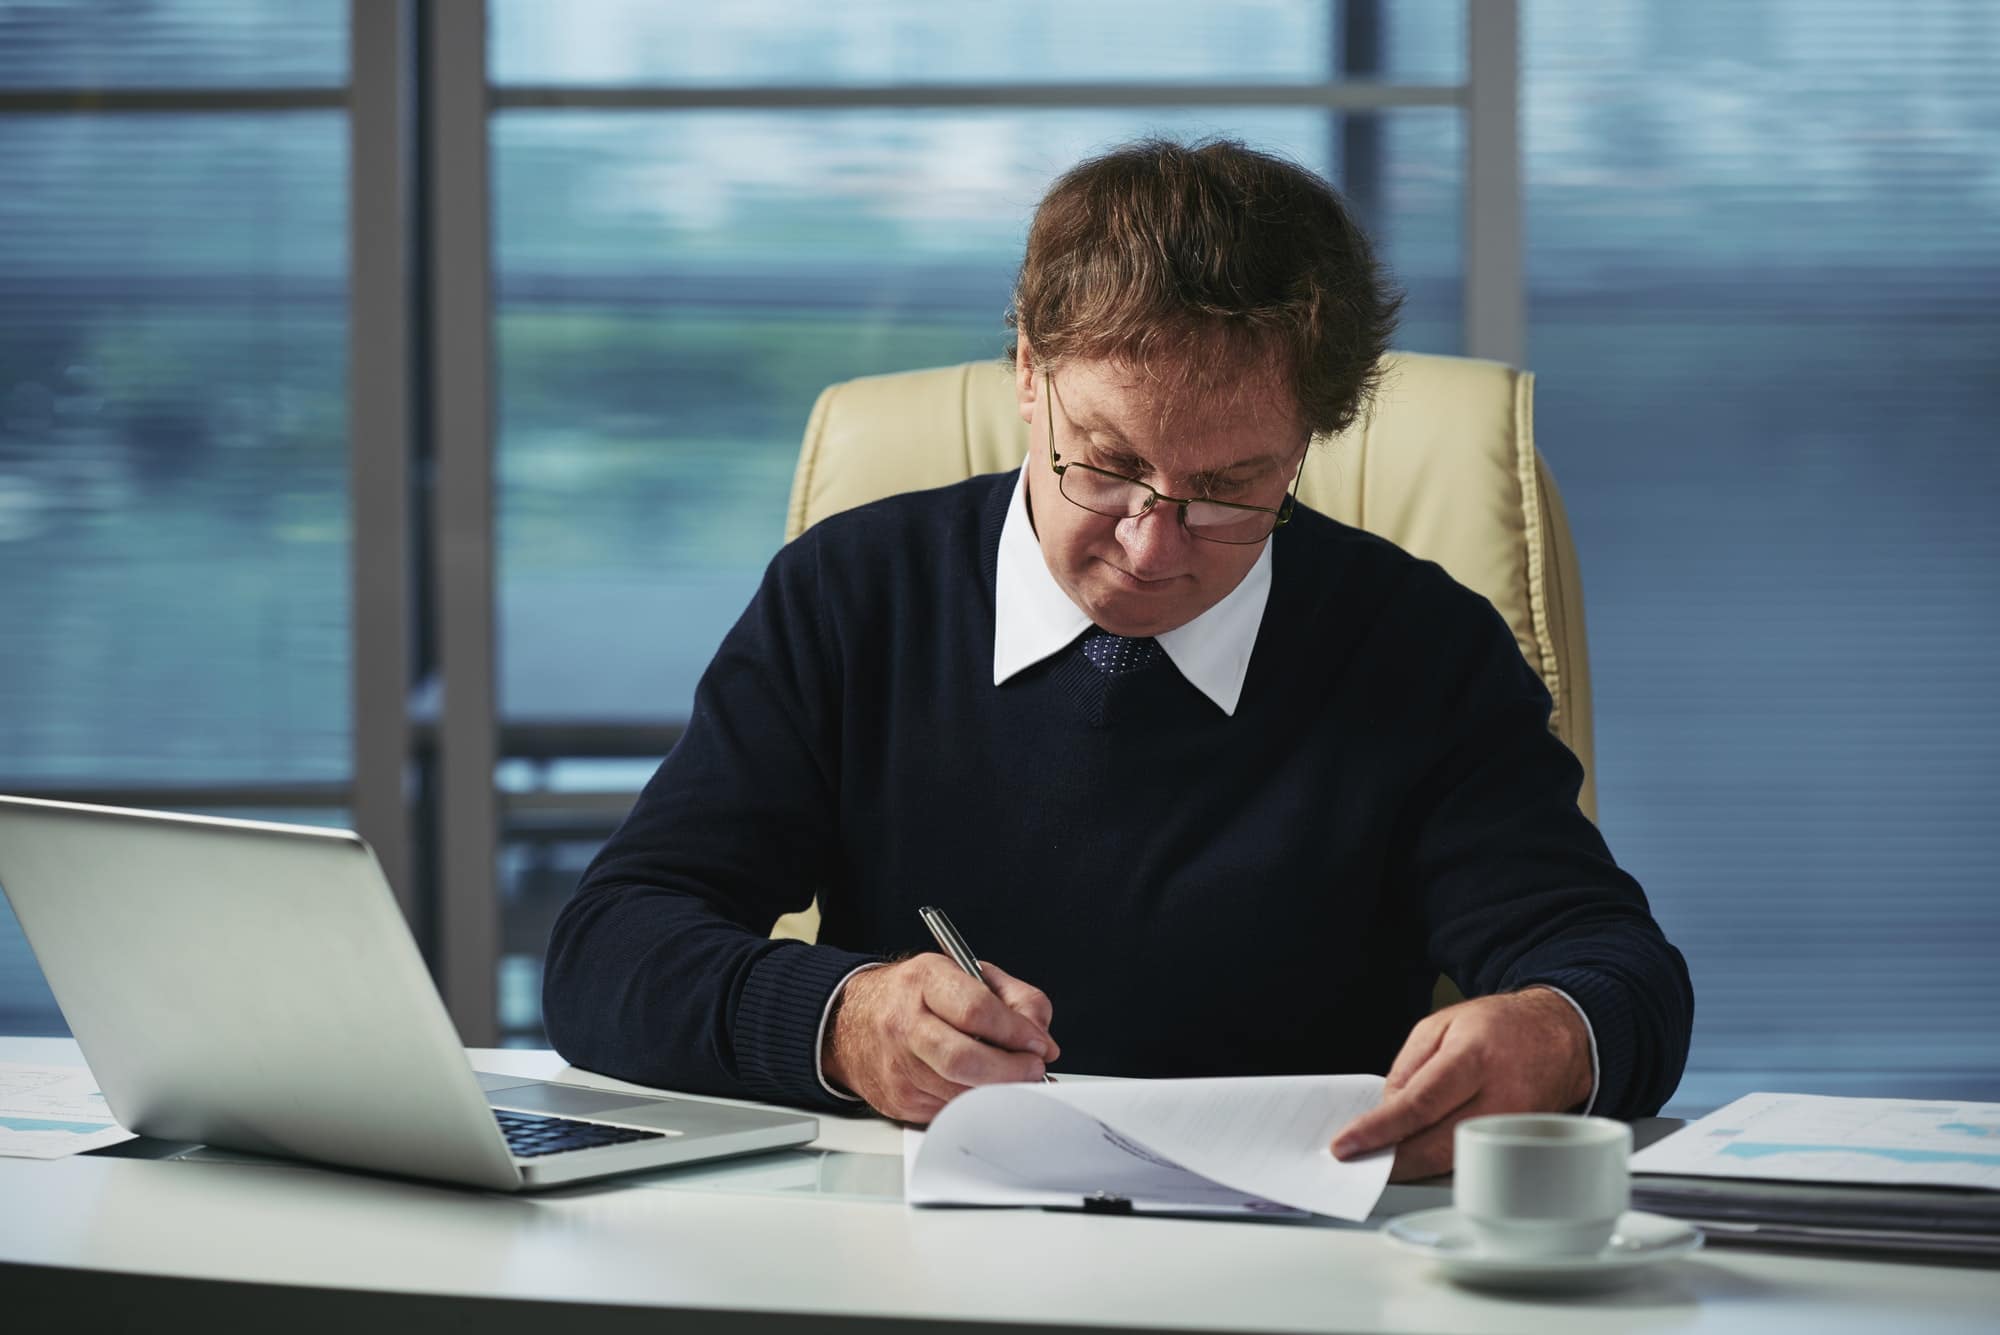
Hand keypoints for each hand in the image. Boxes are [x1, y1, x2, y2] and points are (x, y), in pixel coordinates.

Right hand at [822, 954, 1059, 1123]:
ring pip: (961, 1093)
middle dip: (1011, 1071)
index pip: (976, 1010)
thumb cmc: (916, 996)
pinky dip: (975, 1103)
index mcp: (924, 981)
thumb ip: (1013, 997)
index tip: (1038, 1043)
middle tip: (1033, 1069)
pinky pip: (950, 1110)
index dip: (1016, 1032)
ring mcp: (898, 1066)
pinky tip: (980, 1087)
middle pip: (966, 1060)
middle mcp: (905, 1024)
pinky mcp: (899, 1100)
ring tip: (1012, 1077)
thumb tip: (1040, 1035)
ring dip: (998, 1091)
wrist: (853, 1021)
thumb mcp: (965, 974)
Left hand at [1329, 988, 1592, 1180]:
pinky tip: (1419, 1157)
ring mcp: (1514, 1127)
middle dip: (1392, 1160)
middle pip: (1437, 1144)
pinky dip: (1441, 1164)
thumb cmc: (1498, 1027)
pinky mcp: (1521, 1145)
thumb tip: (1386, 1111)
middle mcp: (1499, 1096)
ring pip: (1454, 1161)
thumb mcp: (1440, 1025)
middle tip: (1358, 1162)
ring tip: (1382, 1160)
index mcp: (1473, 1058)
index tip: (1346, 1145)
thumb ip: (1407, 1068)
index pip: (1419, 1104)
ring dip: (1413, 1166)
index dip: (1379, 1130)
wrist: (1559, 1037)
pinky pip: (1473, 1161)